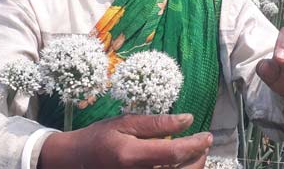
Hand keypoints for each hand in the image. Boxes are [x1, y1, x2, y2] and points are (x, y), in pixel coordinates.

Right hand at [38, 114, 211, 168]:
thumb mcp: (125, 123)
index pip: (173, 154)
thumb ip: (157, 123)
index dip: (195, 145)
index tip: (207, 135)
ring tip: (195, 153)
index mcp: (131, 156)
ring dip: (192, 168)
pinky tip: (181, 163)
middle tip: (204, 144)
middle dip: (199, 159)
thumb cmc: (100, 138)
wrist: (76, 162)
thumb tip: (188, 120)